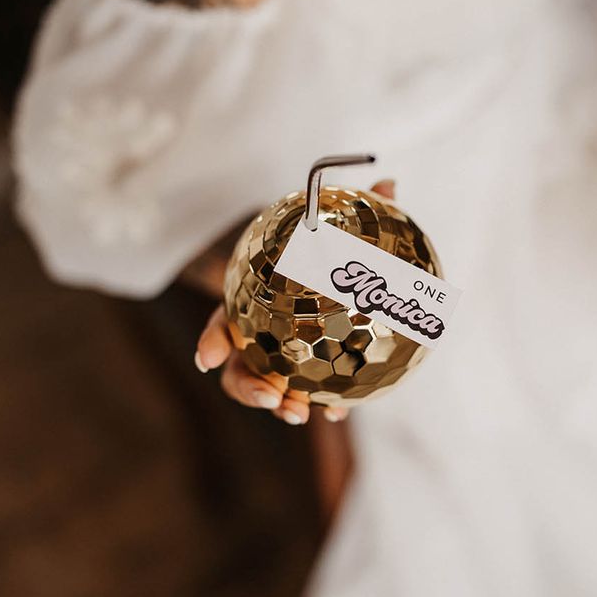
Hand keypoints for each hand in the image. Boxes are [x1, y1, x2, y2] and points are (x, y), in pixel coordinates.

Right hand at [195, 179, 394, 423]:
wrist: (334, 271)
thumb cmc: (325, 246)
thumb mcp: (337, 225)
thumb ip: (359, 206)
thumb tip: (389, 181)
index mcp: (251, 300)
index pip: (223, 321)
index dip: (212, 341)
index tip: (207, 360)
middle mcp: (258, 333)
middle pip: (238, 366)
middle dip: (248, 387)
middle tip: (273, 399)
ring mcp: (280, 356)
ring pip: (268, 386)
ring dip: (279, 404)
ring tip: (299, 415)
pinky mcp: (306, 371)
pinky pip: (306, 392)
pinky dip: (318, 404)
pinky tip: (336, 414)